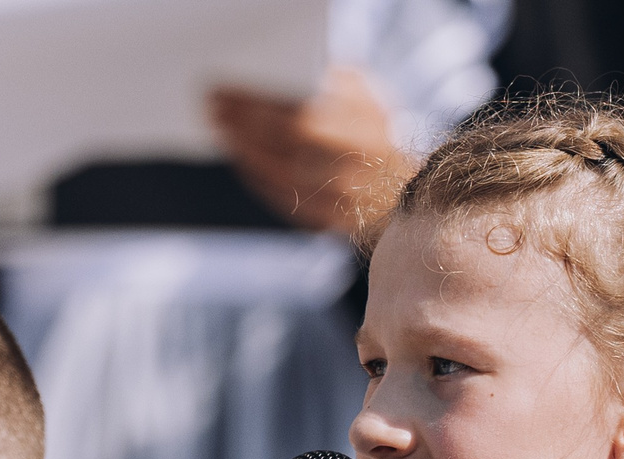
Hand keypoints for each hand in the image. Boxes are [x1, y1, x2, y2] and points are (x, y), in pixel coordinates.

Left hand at [209, 65, 408, 233]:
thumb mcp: (371, 102)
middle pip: (282, 144)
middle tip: (212, 105)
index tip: (226, 90)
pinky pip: (282, 197)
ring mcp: (338, 201)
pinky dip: (255, 175)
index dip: (255, 105)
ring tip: (221, 127)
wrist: (410, 197)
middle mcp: (350, 170)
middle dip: (241, 122)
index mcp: (363, 134)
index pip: (297, 117)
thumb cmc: (381, 140)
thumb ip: (339, 83)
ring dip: (242, 149)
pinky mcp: (326, 222)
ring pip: (277, 173)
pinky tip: (240, 155)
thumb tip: (297, 71)